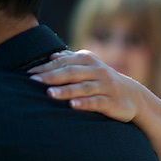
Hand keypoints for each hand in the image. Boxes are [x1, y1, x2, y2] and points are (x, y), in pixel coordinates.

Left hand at [28, 50, 142, 122]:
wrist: (132, 96)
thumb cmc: (101, 81)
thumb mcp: (88, 68)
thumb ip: (70, 61)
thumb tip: (52, 55)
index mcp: (88, 60)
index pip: (64, 62)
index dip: (46, 67)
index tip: (28, 73)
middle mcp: (97, 71)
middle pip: (71, 73)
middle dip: (51, 77)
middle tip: (33, 81)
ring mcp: (105, 86)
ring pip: (83, 87)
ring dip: (66, 91)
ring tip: (49, 94)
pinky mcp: (112, 102)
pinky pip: (97, 102)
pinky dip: (84, 103)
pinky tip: (72, 105)